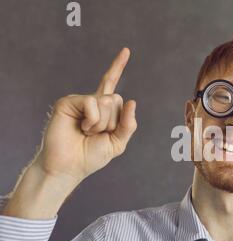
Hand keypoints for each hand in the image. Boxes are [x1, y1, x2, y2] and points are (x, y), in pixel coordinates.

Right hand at [35, 47, 136, 180]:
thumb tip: (133, 101)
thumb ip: (128, 124)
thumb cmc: (90, 156)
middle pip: (117, 99)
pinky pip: (92, 103)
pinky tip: (81, 127)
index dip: (117, 66)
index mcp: (103, 110)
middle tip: (95, 134)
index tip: (126, 50)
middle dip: (112, 121)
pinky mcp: (68, 102)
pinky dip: (92, 119)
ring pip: (107, 101)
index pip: (112, 84)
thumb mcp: (117, 143)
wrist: (69, 166)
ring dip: (102, 123)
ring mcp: (80, 101)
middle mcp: (92, 102)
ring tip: (86, 132)